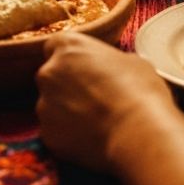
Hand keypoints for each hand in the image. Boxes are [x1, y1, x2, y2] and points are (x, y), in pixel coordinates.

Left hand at [36, 32, 175, 172]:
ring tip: (97, 122)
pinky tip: (92, 138)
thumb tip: (110, 71)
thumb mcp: (132, 63)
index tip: (84, 69)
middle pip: (51, 76)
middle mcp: (49, 72)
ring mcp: (44, 104)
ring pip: (51, 106)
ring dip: (67, 111)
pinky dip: (68, 135)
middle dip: (67, 86)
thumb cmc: (140, 92)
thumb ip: (109, 62)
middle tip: (94, 98)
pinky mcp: (46, 133)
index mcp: (68, 48)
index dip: (71, 59)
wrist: (137, 133)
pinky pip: (55, 131)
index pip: (56, 46)